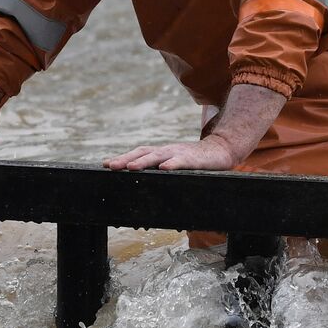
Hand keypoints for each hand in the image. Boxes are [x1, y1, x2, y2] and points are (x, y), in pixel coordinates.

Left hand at [103, 136, 237, 171]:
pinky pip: (182, 161)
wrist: (222, 150)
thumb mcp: (173, 164)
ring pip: (159, 156)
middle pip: (143, 152)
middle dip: (125, 159)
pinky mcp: (194, 159)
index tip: (105, 164)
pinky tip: (164, 169)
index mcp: (161, 153)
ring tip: (131, 167)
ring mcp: (180, 153)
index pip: (138, 153)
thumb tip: (139, 178)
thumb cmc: (195, 160)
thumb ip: (158, 169)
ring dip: (144, 161)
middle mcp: (167, 150)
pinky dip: (172, 164)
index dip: (122, 158)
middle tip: (110, 166)